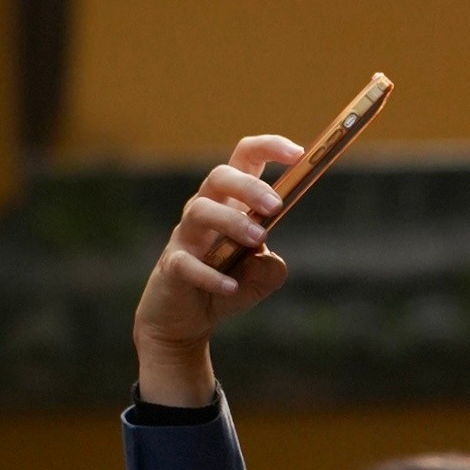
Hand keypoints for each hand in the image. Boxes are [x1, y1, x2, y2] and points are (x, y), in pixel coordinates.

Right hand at [132, 137, 300, 406]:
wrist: (184, 321)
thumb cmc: (226, 286)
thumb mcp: (260, 279)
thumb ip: (271, 267)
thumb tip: (265, 257)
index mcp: (230, 202)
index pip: (245, 159)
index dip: (270, 147)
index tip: (298, 153)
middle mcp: (205, 210)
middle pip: (219, 176)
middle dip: (249, 185)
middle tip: (276, 206)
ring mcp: (185, 237)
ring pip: (200, 211)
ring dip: (232, 222)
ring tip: (259, 240)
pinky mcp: (172, 267)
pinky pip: (186, 263)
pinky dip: (210, 274)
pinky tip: (231, 287)